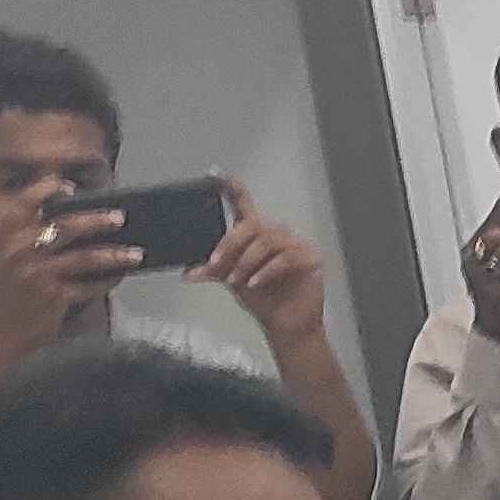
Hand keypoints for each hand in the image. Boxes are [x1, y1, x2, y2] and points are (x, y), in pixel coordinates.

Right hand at [0, 196, 139, 373]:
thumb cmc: (3, 293)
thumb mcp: (3, 256)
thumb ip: (24, 235)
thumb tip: (66, 216)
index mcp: (3, 235)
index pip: (28, 202)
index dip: (50, 189)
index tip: (72, 187)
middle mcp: (18, 249)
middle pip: (66, 225)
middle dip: (97, 220)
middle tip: (118, 218)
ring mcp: (35, 273)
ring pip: (84, 257)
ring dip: (114, 254)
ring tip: (134, 253)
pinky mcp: (52, 296)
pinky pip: (89, 285)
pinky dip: (107, 280)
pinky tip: (119, 276)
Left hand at [202, 180, 330, 351]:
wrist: (286, 324)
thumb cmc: (265, 299)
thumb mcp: (232, 280)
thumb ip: (213, 270)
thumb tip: (189, 271)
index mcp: (257, 234)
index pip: (244, 204)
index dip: (230, 187)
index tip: (214, 174)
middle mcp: (277, 233)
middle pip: (252, 225)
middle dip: (230, 245)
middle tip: (216, 264)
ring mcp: (296, 243)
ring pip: (267, 241)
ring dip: (246, 262)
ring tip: (237, 280)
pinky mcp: (310, 257)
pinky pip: (284, 258)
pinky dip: (266, 271)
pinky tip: (255, 283)